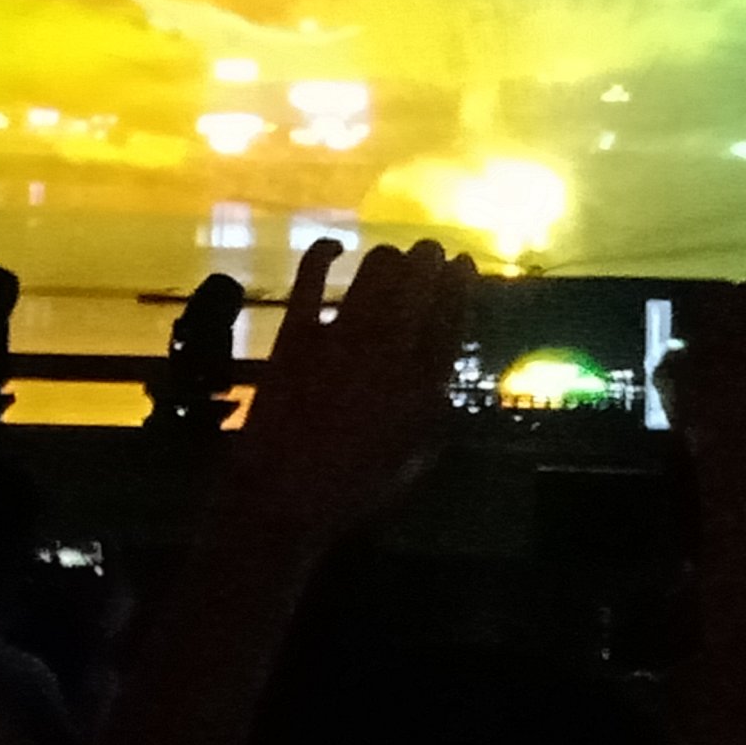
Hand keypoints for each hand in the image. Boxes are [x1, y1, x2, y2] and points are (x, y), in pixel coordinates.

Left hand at [227, 237, 475, 550]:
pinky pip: (312, 275)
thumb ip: (434, 418)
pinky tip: (334, 248)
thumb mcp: (413, 462)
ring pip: (377, 270)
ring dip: (390, 256)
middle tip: (428, 252)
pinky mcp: (298, 332)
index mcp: (424, 383)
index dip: (460, 281)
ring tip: (392, 257)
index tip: (462, 263)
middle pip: (419, 280)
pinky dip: (324, 252)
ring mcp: (342, 335)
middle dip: (429, 257)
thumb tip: (442, 383)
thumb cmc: (353, 490)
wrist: (283, 496)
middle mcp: (390, 348)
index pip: (452, 314)